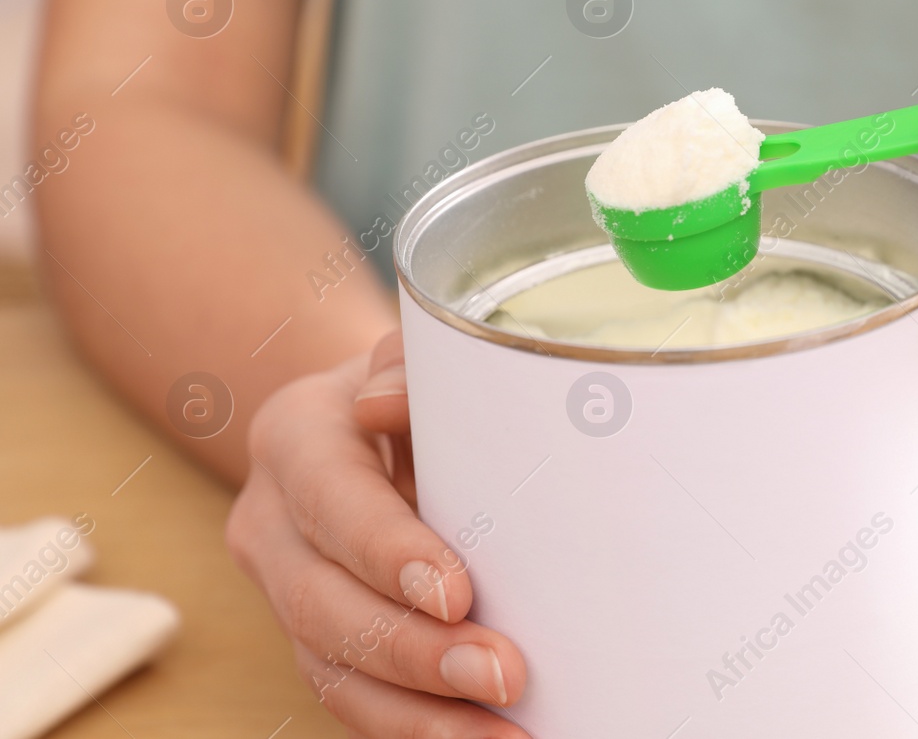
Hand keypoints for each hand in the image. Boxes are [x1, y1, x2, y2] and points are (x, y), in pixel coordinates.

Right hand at [226, 332, 529, 736]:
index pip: (330, 501)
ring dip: (420, 714)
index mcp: (295, 438)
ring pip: (332, 670)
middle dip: (414, 651)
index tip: (457, 593)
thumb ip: (412, 363)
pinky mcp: (316, 642)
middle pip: (323, 603)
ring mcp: (286, 591)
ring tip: (504, 735)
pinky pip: (353, 699)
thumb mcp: (419, 356)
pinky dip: (415, 730)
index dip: (385, 552)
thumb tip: (391, 403)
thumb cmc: (419, 388)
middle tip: (503, 674)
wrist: (374, 422)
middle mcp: (272, 521)